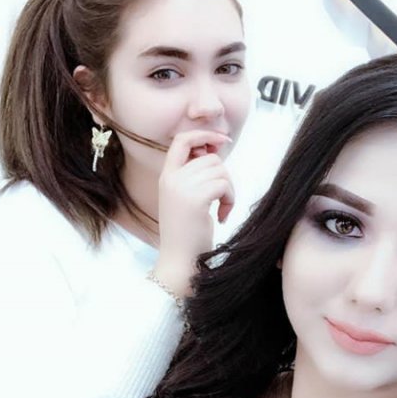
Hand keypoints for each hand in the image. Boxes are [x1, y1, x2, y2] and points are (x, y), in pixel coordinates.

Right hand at [153, 130, 234, 297]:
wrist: (179, 263)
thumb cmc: (187, 236)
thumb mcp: (186, 200)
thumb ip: (195, 177)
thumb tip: (216, 150)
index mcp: (166, 177)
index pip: (182, 140)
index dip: (204, 134)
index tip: (222, 140)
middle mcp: (171, 179)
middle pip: (211, 158)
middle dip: (224, 177)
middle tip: (222, 201)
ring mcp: (181, 188)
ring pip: (221, 170)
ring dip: (229, 190)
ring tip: (222, 209)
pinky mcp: (195, 199)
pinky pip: (224, 184)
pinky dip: (230, 199)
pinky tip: (223, 216)